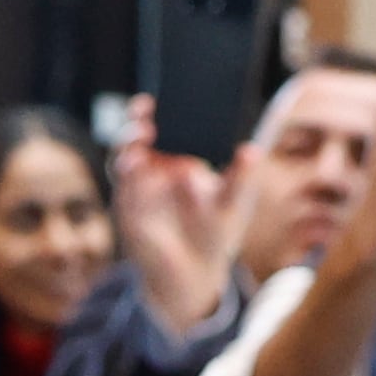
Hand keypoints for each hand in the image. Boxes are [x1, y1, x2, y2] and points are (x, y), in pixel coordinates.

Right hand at [107, 110, 234, 336]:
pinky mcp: (131, 217)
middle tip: (144, 114)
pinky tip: (137, 171)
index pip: (158, 129)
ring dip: (127, 151)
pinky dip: (129, 183)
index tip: (151, 99)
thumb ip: (240, 178)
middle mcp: (150, 173)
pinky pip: (125, 195)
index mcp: (172, 162)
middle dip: (132, 124)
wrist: (198, 276)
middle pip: (132, 139)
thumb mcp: (233, 203)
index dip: (147, 112)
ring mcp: (136, 194)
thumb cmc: (214, 232)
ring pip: (122, 163)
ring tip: (139, 145)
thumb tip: (253, 151)